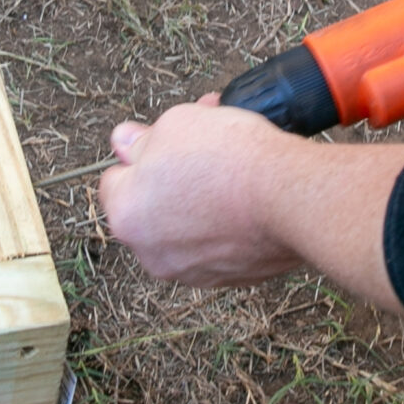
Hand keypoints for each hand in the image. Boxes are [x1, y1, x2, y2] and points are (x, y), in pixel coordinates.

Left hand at [100, 95, 306, 285]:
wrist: (289, 198)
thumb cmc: (229, 158)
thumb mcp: (175, 124)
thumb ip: (140, 139)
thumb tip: (124, 141)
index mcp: (126, 215)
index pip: (114, 181)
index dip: (140, 156)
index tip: (168, 143)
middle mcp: (151, 253)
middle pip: (151, 208)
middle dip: (170, 180)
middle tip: (203, 150)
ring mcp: (191, 272)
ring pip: (185, 230)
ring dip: (198, 204)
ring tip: (232, 173)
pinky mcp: (229, 279)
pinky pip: (218, 247)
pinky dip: (227, 227)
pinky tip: (249, 201)